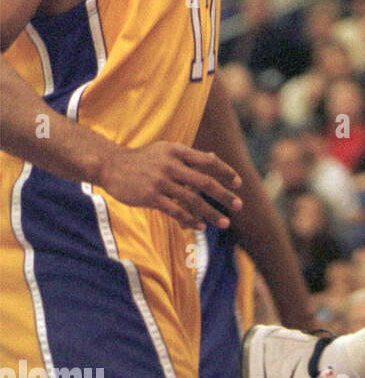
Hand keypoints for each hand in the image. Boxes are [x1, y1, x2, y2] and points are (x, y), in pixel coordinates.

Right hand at [97, 141, 242, 231]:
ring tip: (225, 222)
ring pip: (192, 200)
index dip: (225, 172)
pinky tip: (200, 227)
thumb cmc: (144, 159)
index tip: (238, 183)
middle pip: (205, 182)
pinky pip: (175, 211)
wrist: (112, 166)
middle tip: (239, 205)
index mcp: (177, 150)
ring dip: (211, 213)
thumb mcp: (166, 151)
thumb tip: (215, 159)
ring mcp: (160, 181)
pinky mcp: (150, 197)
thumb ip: (189, 156)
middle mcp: (171, 164)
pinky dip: (190, 220)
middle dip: (224, 195)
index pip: (208, 161)